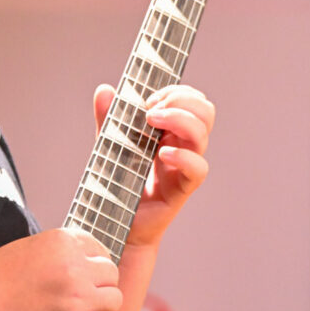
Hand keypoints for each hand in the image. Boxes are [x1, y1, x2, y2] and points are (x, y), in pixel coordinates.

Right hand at [0, 228, 121, 310]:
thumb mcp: (35, 246)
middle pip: (111, 273)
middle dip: (99, 282)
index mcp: (64, 241)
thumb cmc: (0, 276)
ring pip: (115, 299)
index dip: (93, 262)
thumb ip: (66, 251)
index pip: (100, 248)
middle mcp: (75, 266)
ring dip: (102, 304)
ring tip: (81, 307)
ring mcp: (77, 297)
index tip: (83, 271)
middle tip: (81, 291)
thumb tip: (94, 262)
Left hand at [93, 83, 214, 248]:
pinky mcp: (182, 188)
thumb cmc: (117, 183)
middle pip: (204, 110)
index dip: (175, 91)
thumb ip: (109, 119)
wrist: (114, 221)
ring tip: (151, 122)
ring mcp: (184, 165)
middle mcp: (182, 144)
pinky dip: (184, 156)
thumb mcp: (109, 144)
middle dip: (181, 99)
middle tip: (151, 110)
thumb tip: (104, 90)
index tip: (148, 98)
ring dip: (179, 119)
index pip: (190, 99)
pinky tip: (163, 153)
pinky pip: (198, 168)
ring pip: (202, 133)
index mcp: (170, 130)